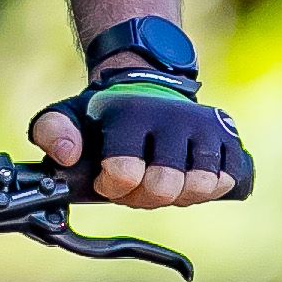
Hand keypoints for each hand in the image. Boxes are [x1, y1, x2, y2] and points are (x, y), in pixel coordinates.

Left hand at [29, 78, 247, 207]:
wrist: (146, 84)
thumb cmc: (104, 115)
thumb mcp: (66, 116)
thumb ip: (53, 133)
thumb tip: (68, 156)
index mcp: (129, 114)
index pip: (124, 172)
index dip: (113, 187)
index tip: (106, 179)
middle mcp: (171, 116)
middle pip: (164, 186)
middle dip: (145, 197)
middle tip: (136, 185)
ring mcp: (203, 125)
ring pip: (201, 186)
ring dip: (178, 195)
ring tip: (161, 181)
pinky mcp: (228, 135)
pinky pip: (228, 179)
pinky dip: (210, 188)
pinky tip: (189, 178)